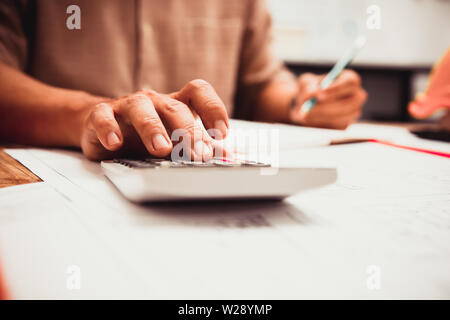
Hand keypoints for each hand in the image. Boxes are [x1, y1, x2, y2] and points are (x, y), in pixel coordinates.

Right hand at [80, 79, 228, 160]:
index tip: (222, 133)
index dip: (213, 108)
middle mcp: (155, 101)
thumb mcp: (174, 139)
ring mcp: (127, 106)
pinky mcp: (102, 115)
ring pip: (141, 109)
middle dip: (188, 131)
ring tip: (161, 149)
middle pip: (175, 108)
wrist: (103, 126)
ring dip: (153, 128)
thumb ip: (201, 145)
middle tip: (198, 154)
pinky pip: (104, 118)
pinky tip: (115, 144)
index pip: (199, 92)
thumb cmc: (146, 133)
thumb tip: (231, 159)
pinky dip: (109, 129)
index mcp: (176, 103)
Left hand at [289, 70, 366, 128]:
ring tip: (305, 114)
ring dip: (321, 117)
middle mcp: (357, 96)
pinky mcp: (345, 126)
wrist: (307, 105)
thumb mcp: (305, 83)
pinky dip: (320, 124)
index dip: (336, 88)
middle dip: (328, 106)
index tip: (320, 92)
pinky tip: (310, 119)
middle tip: (310, 108)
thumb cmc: (309, 90)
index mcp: (350, 80)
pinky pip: (335, 127)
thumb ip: (308, 85)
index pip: (350, 82)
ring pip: (342, 117)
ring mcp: (354, 113)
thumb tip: (313, 93)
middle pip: (351, 102)